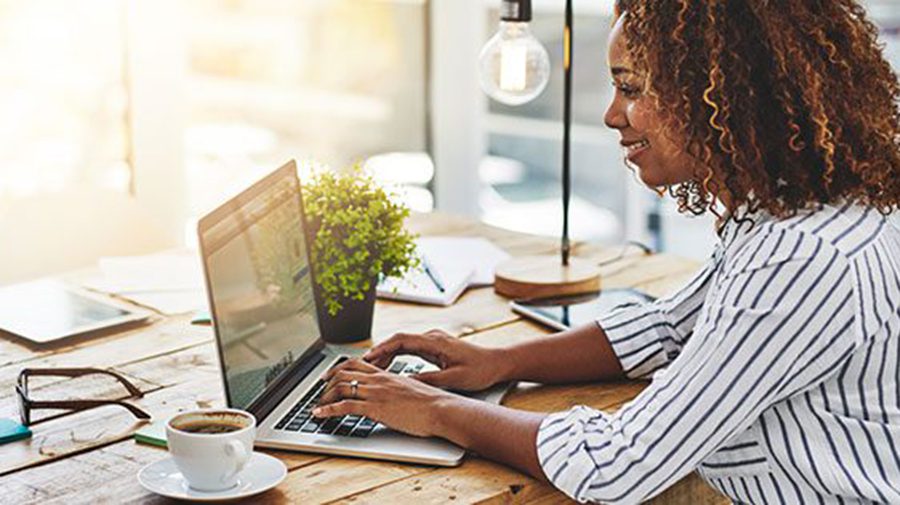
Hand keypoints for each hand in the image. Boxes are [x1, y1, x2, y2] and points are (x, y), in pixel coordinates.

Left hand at [313, 358, 456, 436]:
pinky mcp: (375, 408)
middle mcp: (378, 380)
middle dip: (327, 383)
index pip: (357, 364)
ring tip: (317, 406)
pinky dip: (327, 410)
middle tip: (319, 391)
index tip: (329, 376)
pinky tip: (319, 414)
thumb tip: (392, 396)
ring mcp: (375, 393)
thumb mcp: (410, 390)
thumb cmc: (431, 403)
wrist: (440, 409)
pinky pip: (344, 406)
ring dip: (324, 397)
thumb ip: (397, 389)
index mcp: (387, 375)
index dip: (339, 368)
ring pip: (341, 387)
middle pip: (344, 373)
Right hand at [364, 329, 506, 390]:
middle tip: (361, 366)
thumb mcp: (454, 379)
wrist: (497, 363)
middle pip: (398, 340)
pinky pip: (409, 349)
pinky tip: (388, 368)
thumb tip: (407, 383)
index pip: (401, 340)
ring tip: (370, 369)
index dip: (382, 349)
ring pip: (402, 344)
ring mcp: (432, 341)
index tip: (368, 358)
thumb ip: (430, 380)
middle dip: (379, 352)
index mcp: (435, 342)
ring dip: (386, 355)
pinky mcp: (434, 347)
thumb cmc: (480, 370)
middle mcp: (432, 337)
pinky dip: (396, 357)